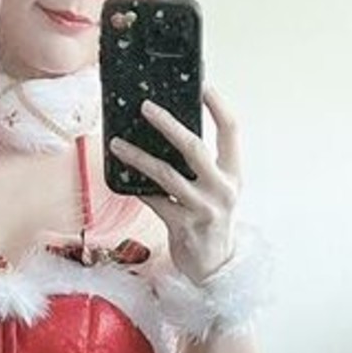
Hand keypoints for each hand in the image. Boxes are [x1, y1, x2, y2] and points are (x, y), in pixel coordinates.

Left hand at [109, 84, 240, 283]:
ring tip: (117, 144)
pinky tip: (121, 174)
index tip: (202, 85)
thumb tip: (172, 133)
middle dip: (168, 124)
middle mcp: (221, 189)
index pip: (231, 131)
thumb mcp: (219, 190)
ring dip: (138, 156)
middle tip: (146, 107)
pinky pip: (153, 200)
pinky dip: (136, 187)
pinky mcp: (181, 225)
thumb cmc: (212, 222)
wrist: (215, 267)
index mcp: (234, 175)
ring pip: (165, 173)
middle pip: (194, 147)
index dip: (218, 105)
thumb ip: (204, 166)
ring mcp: (201, 208)